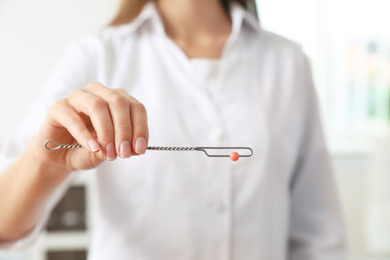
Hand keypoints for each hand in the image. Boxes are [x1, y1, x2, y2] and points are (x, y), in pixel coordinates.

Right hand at [33, 82, 148, 170]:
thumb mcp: (110, 151)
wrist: (61, 156)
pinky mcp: (59, 107)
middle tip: (124, 152)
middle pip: (118, 103)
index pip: (135, 107)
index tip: (140, 149)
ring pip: (97, 105)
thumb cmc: (89, 149)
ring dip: (106, 131)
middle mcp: (99, 93)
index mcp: (117, 99)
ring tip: (109, 152)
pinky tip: (92, 148)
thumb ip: (122, 147)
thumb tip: (136, 148)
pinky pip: (73, 118)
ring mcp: (78, 97)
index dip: (140, 128)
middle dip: (124, 130)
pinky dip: (85, 135)